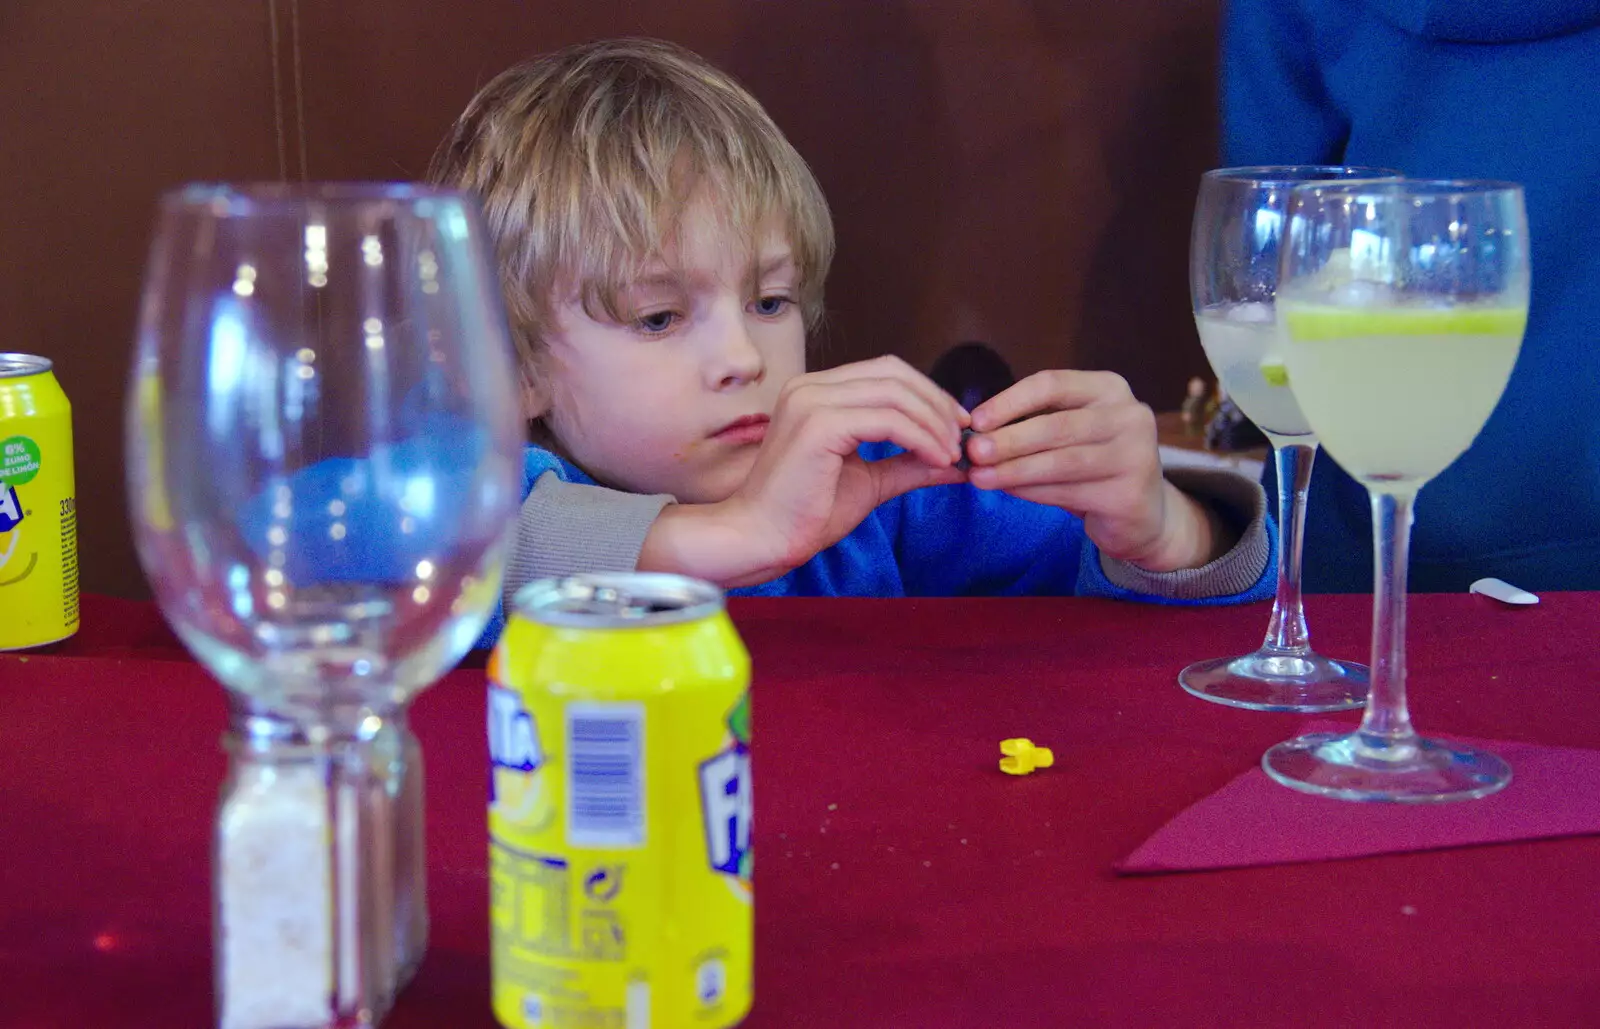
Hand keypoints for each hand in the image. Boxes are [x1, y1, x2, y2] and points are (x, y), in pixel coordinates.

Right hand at [641, 356, 968, 585]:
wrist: (762, 538)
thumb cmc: (806, 513)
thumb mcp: (869, 481)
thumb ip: (908, 464)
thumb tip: (955, 462)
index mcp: (816, 392)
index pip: (885, 372)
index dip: (928, 392)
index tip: (957, 425)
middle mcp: (810, 386)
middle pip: (893, 373)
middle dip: (937, 403)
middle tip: (963, 437)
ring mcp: (811, 401)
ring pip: (894, 393)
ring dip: (934, 422)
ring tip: (952, 454)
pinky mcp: (818, 424)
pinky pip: (887, 420)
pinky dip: (920, 437)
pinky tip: (936, 459)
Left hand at [964, 369, 1226, 570]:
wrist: (1142, 513)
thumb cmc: (1093, 465)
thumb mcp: (1068, 434)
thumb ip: (1032, 426)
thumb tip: (975, 434)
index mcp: (1110, 388)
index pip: (1053, 385)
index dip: (1010, 401)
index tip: (975, 420)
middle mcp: (1130, 416)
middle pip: (1057, 425)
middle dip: (1008, 440)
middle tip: (972, 452)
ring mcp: (1136, 455)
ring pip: (1061, 462)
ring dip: (1014, 470)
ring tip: (979, 477)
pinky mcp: (1129, 495)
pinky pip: (1069, 492)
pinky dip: (1032, 492)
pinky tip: (1007, 491)